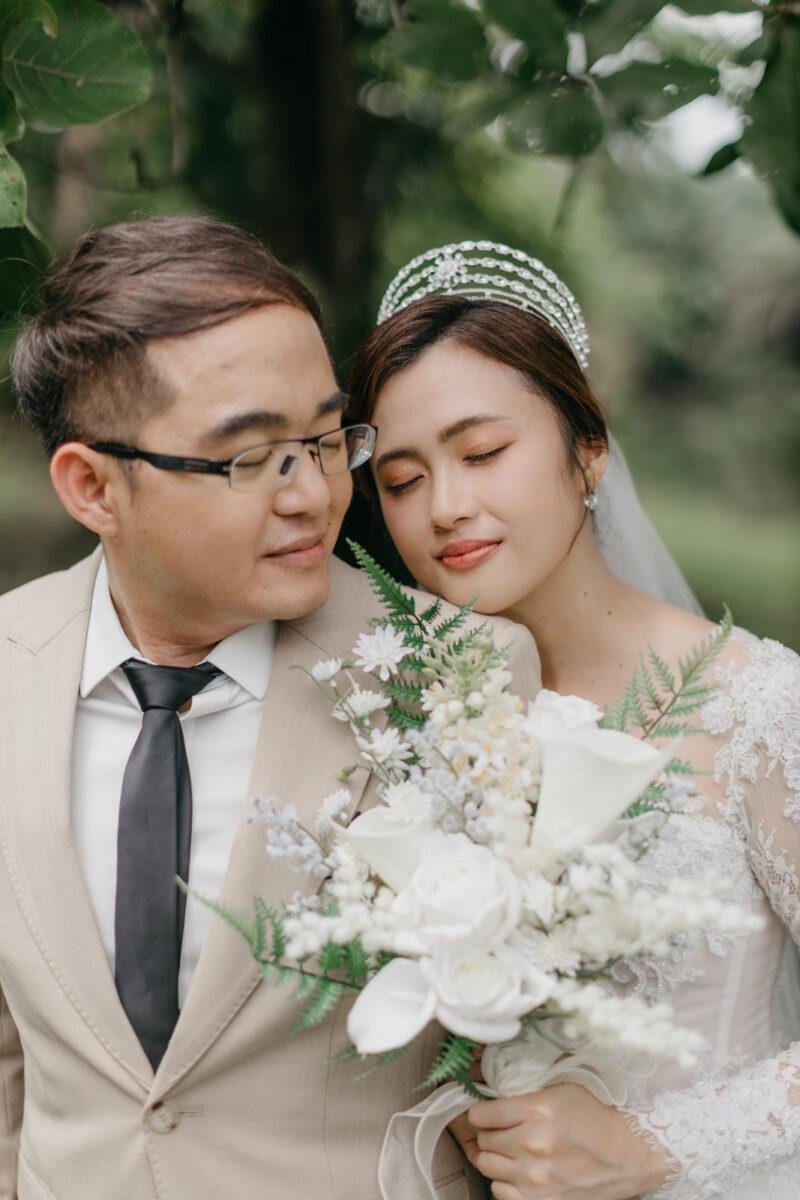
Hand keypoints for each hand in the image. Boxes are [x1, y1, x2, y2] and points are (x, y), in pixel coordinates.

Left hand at [461, 1082, 672, 1199]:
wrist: (628, 1154)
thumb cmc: (594, 1117)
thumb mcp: (561, 1088)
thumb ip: (523, 1089)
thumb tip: (488, 1087)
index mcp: (537, 1111)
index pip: (481, 1114)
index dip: (479, 1112)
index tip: (484, 1112)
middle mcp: (533, 1145)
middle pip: (483, 1141)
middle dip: (487, 1133)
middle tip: (499, 1129)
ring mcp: (537, 1178)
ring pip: (487, 1166)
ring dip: (494, 1156)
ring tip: (509, 1149)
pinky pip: (500, 1191)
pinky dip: (505, 1180)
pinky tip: (519, 1170)